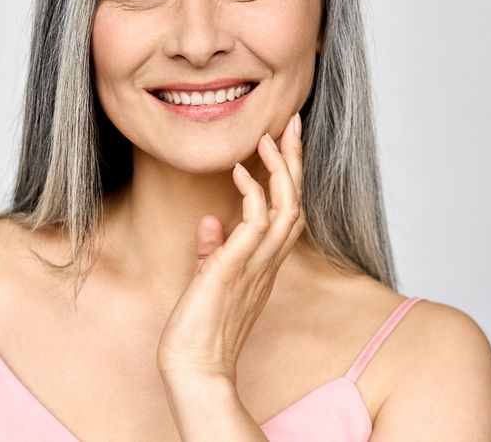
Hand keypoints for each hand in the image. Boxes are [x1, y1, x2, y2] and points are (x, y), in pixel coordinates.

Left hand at [156, 111, 305, 383]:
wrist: (194, 368)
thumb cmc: (199, 330)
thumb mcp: (207, 280)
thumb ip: (212, 250)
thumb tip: (210, 223)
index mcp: (265, 264)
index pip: (287, 211)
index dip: (289, 176)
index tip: (284, 142)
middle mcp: (268, 263)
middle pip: (297, 201)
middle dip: (296, 160)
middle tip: (293, 123)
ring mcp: (257, 265)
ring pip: (287, 207)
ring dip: (281, 169)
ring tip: (269, 135)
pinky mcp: (236, 268)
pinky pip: (257, 222)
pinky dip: (253, 192)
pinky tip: (239, 170)